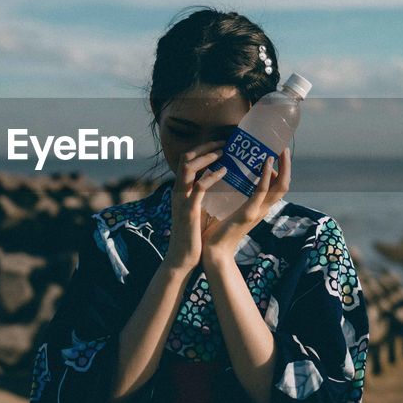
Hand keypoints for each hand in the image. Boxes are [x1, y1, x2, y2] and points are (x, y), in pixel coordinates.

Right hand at [163, 139, 230, 272]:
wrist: (183, 259)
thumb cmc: (193, 237)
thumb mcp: (196, 212)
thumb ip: (202, 198)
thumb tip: (216, 188)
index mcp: (181, 191)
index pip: (187, 162)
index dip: (202, 150)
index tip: (219, 145)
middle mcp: (179, 192)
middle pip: (185, 158)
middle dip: (204, 147)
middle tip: (223, 143)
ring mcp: (182, 200)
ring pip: (188, 167)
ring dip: (206, 157)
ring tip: (223, 152)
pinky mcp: (189, 210)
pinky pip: (199, 187)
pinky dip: (211, 176)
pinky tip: (224, 171)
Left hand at [202, 146, 290, 264]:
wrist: (213, 252)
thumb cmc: (218, 231)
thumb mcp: (230, 209)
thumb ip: (235, 197)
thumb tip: (231, 178)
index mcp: (259, 207)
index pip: (278, 187)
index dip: (281, 170)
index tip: (277, 154)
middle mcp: (262, 209)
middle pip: (284, 185)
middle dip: (287, 166)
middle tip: (284, 148)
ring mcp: (258, 211)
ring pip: (280, 187)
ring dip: (282, 167)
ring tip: (279, 151)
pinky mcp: (248, 213)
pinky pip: (262, 191)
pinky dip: (266, 175)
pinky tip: (265, 163)